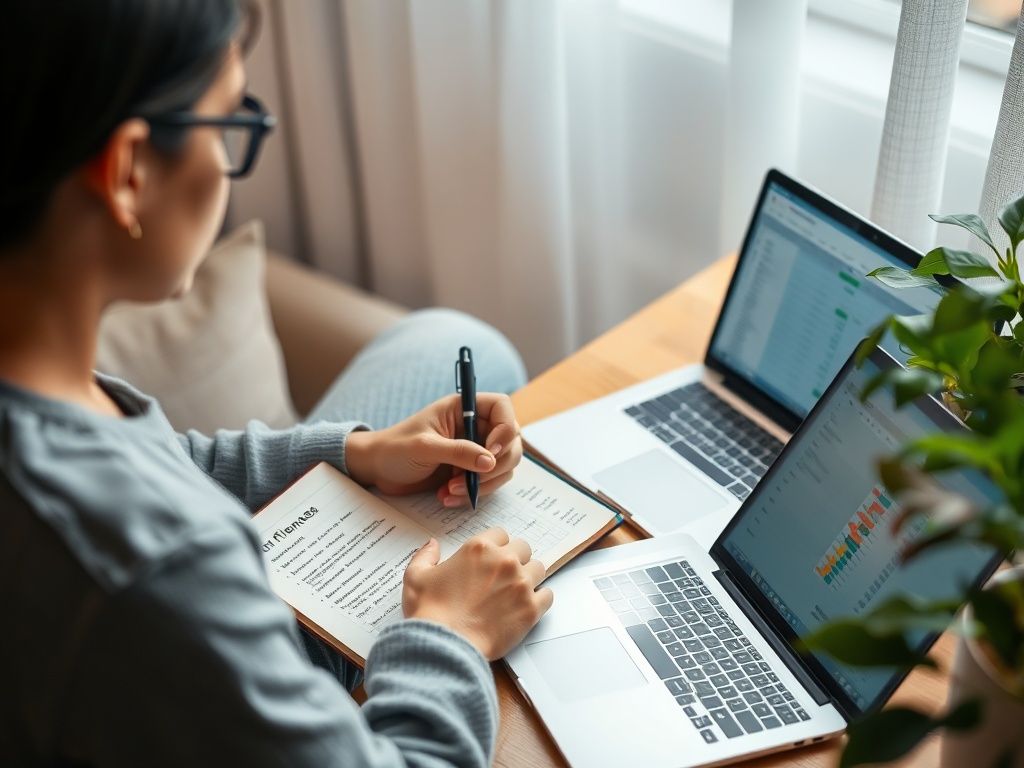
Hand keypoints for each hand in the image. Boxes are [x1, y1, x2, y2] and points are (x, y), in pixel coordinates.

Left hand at [345, 393, 522, 506]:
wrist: (378, 470)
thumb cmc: (395, 448)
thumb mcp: (425, 447)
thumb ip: (458, 452)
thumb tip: (490, 461)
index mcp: (464, 408)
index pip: (502, 407)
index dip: (505, 429)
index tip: (491, 451)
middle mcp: (474, 426)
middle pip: (511, 441)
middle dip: (495, 465)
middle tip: (472, 480)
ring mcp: (475, 449)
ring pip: (502, 465)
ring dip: (483, 484)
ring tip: (450, 492)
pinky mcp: (470, 470)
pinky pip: (488, 482)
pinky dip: (473, 493)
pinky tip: (446, 497)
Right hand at [402, 528, 553, 659]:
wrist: (445, 646)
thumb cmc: (430, 613)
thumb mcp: (416, 577)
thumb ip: (425, 556)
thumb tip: (432, 545)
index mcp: (478, 549)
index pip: (500, 534)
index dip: (497, 546)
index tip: (492, 559)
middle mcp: (504, 561)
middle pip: (523, 548)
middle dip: (516, 559)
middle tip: (504, 576)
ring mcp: (521, 584)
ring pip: (538, 569)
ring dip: (529, 577)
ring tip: (516, 592)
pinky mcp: (532, 608)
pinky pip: (548, 595)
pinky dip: (540, 600)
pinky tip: (527, 607)